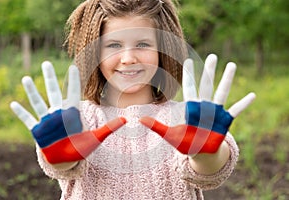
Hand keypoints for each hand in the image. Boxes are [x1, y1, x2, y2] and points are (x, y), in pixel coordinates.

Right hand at [10, 61, 125, 163]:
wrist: (67, 160)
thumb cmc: (81, 148)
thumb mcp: (96, 138)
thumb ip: (110, 128)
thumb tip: (126, 120)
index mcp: (73, 113)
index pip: (74, 93)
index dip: (73, 80)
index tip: (74, 66)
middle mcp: (59, 114)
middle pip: (53, 92)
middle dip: (49, 78)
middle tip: (45, 63)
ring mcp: (47, 121)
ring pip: (39, 102)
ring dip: (32, 91)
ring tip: (26, 78)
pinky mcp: (38, 131)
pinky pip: (28, 119)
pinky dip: (21, 112)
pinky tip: (13, 103)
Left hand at [140, 54, 255, 153]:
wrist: (200, 152)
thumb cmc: (185, 142)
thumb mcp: (169, 134)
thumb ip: (156, 126)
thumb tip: (139, 119)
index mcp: (191, 108)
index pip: (189, 87)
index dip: (189, 74)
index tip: (189, 60)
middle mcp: (204, 106)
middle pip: (207, 85)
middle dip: (210, 71)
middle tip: (213, 55)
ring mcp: (216, 112)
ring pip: (222, 92)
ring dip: (227, 79)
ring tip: (232, 65)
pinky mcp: (225, 121)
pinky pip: (236, 110)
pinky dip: (243, 103)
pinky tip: (252, 95)